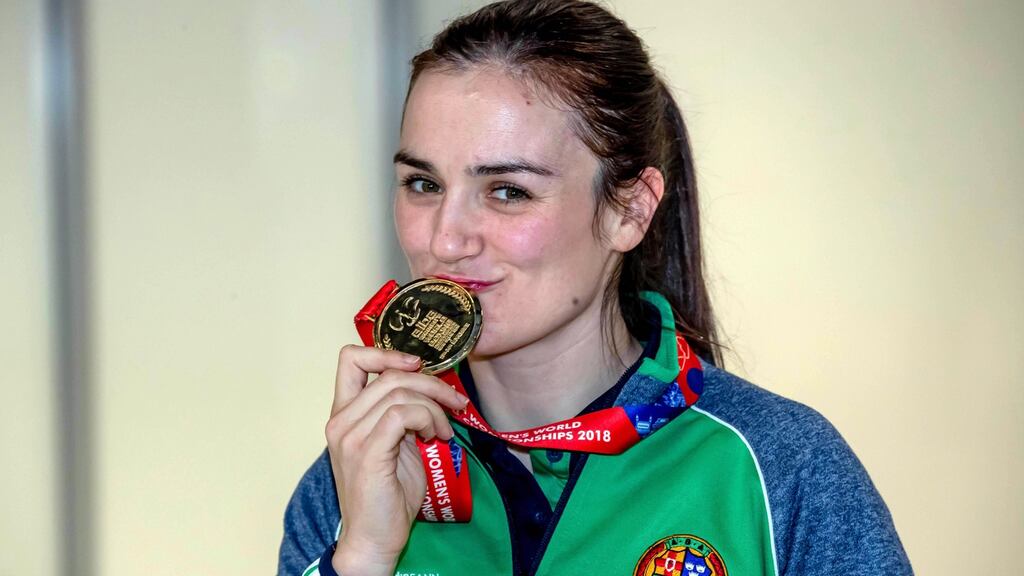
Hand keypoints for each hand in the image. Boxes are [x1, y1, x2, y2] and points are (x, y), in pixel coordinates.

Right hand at [325, 344, 468, 575]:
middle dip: (431, 383)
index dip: (386, 353)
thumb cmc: (387, 494)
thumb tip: (432, 389)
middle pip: (389, 374)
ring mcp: (350, 436)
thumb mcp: (395, 443)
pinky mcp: (368, 452)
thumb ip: (402, 414)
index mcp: (343, 414)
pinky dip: (427, 419)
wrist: (374, 538)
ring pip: (399, 392)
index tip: (417, 367)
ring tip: (443, 430)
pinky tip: (434, 437)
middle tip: (455, 402)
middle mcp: (341, 421)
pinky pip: (402, 414)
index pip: (350, 359)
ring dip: (434, 406)